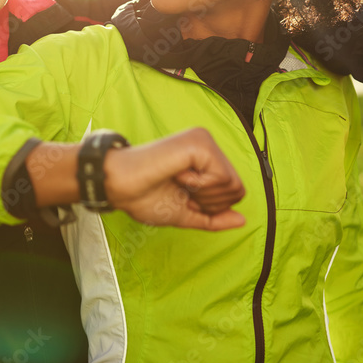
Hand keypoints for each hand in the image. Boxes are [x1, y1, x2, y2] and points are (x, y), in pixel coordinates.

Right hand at [104, 128, 245, 229]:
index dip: (211, 206)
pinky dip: (199, 186)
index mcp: (205, 158)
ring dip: (203, 194)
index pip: (234, 191)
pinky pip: (221, 177)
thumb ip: (214, 217)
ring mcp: (204, 141)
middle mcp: (207, 144)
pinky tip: (178, 174)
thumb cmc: (145, 197)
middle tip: (181, 189)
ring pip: (232, 184)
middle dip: (210, 202)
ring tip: (178, 181)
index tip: (183, 196)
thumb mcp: (186, 213)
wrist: (120, 186)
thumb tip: (242, 221)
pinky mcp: (200, 143)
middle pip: (238, 189)